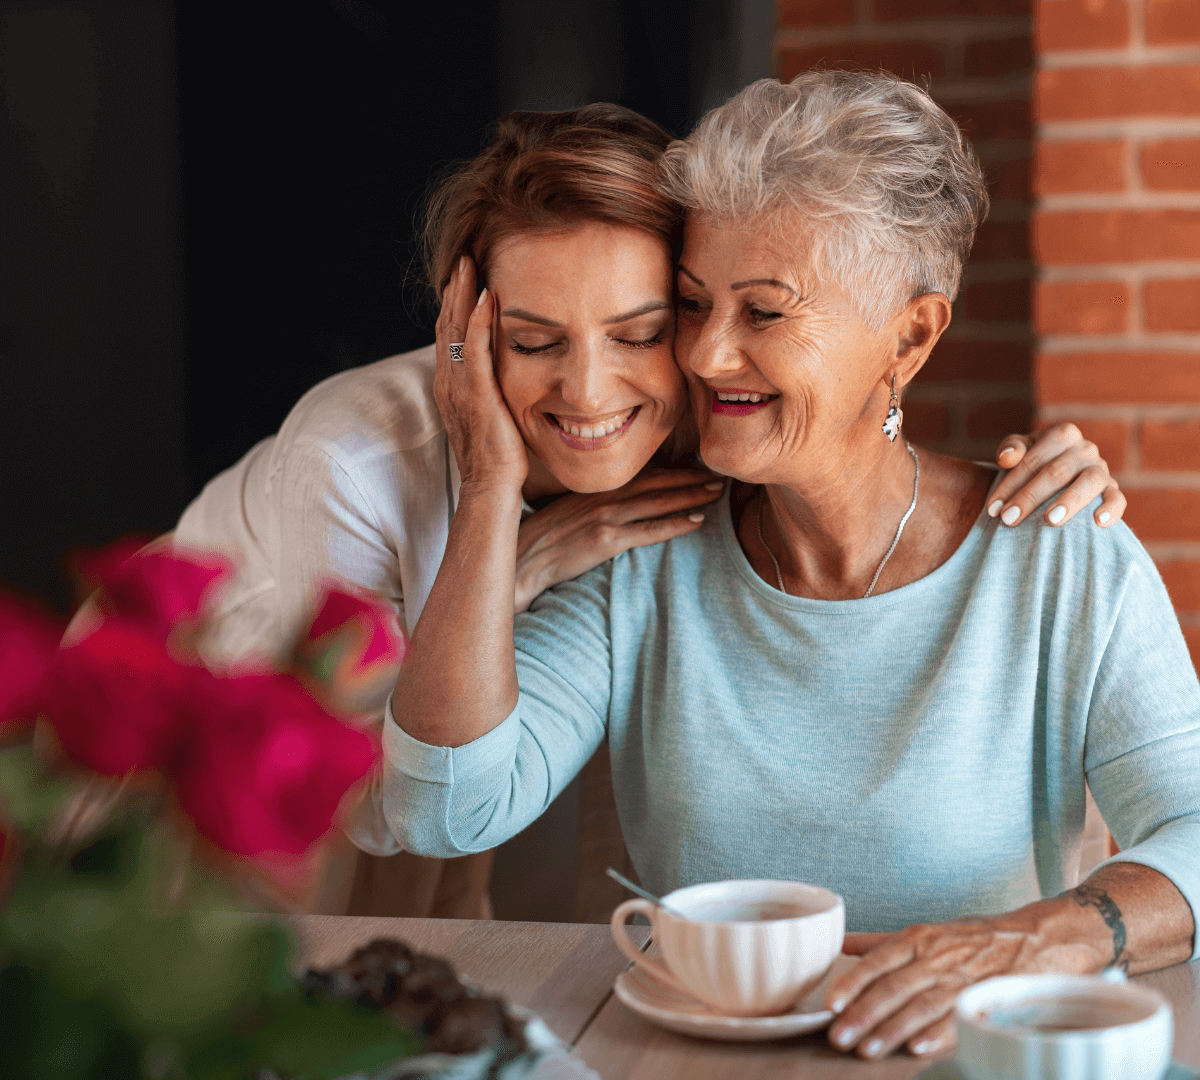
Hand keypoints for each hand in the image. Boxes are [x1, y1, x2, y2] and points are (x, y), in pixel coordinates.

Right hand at [433, 256, 527, 490]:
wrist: (490, 487)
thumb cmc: (497, 459)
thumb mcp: (492, 417)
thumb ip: (492, 393)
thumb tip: (508, 380)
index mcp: (451, 387)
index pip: (449, 336)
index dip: (454, 305)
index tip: (465, 277)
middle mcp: (448, 382)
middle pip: (446, 324)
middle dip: (454, 290)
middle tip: (464, 258)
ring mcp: (458, 387)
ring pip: (454, 330)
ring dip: (462, 294)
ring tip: (470, 264)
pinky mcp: (476, 394)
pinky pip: (473, 349)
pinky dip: (477, 320)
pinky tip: (485, 297)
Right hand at [514, 469, 723, 612]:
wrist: (523, 559)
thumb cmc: (542, 538)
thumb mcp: (568, 509)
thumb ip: (593, 502)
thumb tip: (617, 502)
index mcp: (595, 488)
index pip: (640, 473)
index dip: (672, 470)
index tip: (696, 468)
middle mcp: (603, 497)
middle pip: (656, 482)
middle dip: (689, 478)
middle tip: (719, 476)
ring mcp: (605, 517)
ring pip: (658, 501)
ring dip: (690, 496)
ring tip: (716, 493)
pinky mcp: (606, 541)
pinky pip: (649, 531)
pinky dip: (675, 524)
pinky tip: (696, 521)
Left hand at [825, 909, 1090, 1059]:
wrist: (1040, 938)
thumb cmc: (974, 938)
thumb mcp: (927, 931)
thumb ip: (882, 942)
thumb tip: (840, 945)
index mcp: (918, 939)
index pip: (878, 960)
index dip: (853, 982)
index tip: (830, 1003)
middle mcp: (937, 957)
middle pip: (894, 986)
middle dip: (864, 1013)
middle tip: (839, 1036)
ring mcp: (963, 979)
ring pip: (922, 1005)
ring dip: (894, 1030)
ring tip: (868, 1050)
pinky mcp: (988, 1000)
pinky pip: (960, 1019)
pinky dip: (940, 1035)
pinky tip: (919, 1049)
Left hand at [988, 423, 1124, 527]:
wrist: (1060, 475)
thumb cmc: (1034, 463)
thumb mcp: (1020, 450)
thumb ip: (1011, 449)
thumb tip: (1007, 458)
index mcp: (1062, 434)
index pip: (1032, 459)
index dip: (1010, 484)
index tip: (993, 509)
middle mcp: (1085, 448)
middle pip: (1056, 472)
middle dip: (1029, 497)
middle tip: (1009, 519)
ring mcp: (1101, 468)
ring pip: (1090, 481)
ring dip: (1070, 501)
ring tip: (1051, 521)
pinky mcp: (1113, 488)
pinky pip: (1118, 498)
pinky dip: (1111, 509)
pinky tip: (1098, 523)